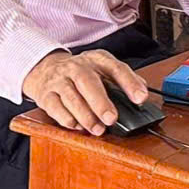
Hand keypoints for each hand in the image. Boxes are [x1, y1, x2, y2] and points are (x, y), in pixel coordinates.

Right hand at [23, 49, 147, 134]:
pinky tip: (77, 126)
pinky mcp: (45, 94)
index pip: (116, 68)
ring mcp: (59, 80)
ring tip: (98, 129)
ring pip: (70, 97)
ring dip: (85, 116)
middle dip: (100, 102)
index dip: (130, 83)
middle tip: (112, 119)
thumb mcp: (103, 69)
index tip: (141, 98)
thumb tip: (143, 91)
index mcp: (97, 59)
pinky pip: (55, 107)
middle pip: (88, 82)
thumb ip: (123, 79)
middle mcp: (77, 67)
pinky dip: (66, 119)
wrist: (45, 68)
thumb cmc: (81, 72)